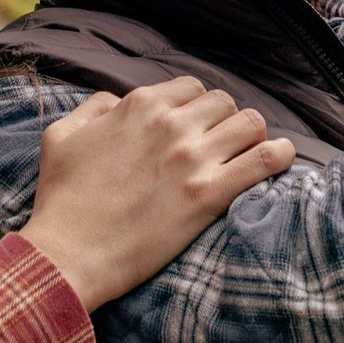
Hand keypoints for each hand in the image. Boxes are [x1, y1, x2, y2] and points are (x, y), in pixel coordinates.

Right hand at [23, 78, 294, 313]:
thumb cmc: (60, 200)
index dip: (196, 107)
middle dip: (223, 121)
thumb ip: (92, 108)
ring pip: (250, 123)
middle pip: (224, 102)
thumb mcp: (61, 137)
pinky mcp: (209, 195)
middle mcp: (170, 124)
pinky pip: (264, 160)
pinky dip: (280, 156)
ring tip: (245, 156)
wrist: (67, 255)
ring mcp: (193, 158)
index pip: (191, 87)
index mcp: (138, 106)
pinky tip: (283, 158)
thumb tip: (114, 101)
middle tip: (218, 147)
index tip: (195, 128)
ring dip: (251, 137)